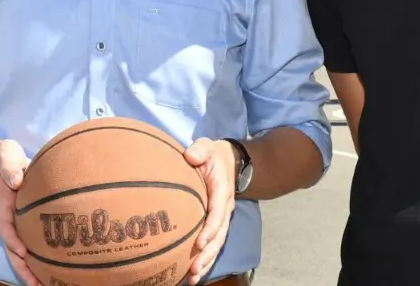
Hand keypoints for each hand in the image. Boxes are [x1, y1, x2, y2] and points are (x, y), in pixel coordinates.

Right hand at [0, 139, 38, 285]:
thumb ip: (9, 167)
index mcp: (3, 204)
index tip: (21, 252)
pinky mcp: (23, 220)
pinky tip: (48, 269)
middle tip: (36, 284)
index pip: (6, 226)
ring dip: (29, 268)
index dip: (12, 240)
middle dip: (22, 267)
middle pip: (12, 247)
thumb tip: (16, 180)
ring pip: (19, 250)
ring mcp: (15, 221)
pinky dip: (35, 257)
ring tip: (43, 285)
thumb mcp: (4, 156)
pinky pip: (28, 242)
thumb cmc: (1, 157)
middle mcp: (8, 217)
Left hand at [183, 138, 237, 284]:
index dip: (210, 229)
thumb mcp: (207, 147)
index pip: (218, 213)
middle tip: (194, 269)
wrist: (229, 162)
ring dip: (206, 261)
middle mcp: (224, 208)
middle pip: (219, 236)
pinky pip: (212, 243)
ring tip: (193, 278)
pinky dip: (205, 258)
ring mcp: (221, 217)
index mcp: (222, 191)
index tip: (200, 242)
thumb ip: (200, 150)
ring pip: (217, 244)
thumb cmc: (213, 155)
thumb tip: (190, 156)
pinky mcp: (216, 223)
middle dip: (208, 254)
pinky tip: (193, 272)